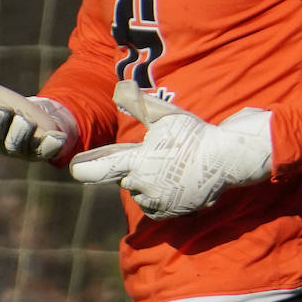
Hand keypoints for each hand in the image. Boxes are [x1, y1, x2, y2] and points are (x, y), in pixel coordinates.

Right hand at [0, 55, 76, 161]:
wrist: (42, 123)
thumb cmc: (8, 108)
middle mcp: (0, 142)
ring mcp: (23, 148)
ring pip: (19, 143)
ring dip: (21, 131)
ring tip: (25, 119)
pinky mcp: (46, 149)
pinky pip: (49, 149)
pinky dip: (52, 144)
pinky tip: (57, 137)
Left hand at [68, 80, 271, 218]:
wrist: (225, 160)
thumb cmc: (194, 135)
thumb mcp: (166, 115)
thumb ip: (139, 104)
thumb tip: (120, 88)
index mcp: (136, 162)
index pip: (99, 169)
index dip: (85, 168)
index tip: (76, 168)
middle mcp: (142, 186)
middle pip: (124, 179)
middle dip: (134, 168)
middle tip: (157, 154)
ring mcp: (156, 202)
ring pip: (140, 193)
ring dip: (146, 184)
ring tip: (169, 168)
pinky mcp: (169, 213)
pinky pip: (154, 206)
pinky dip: (159, 196)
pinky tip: (175, 182)